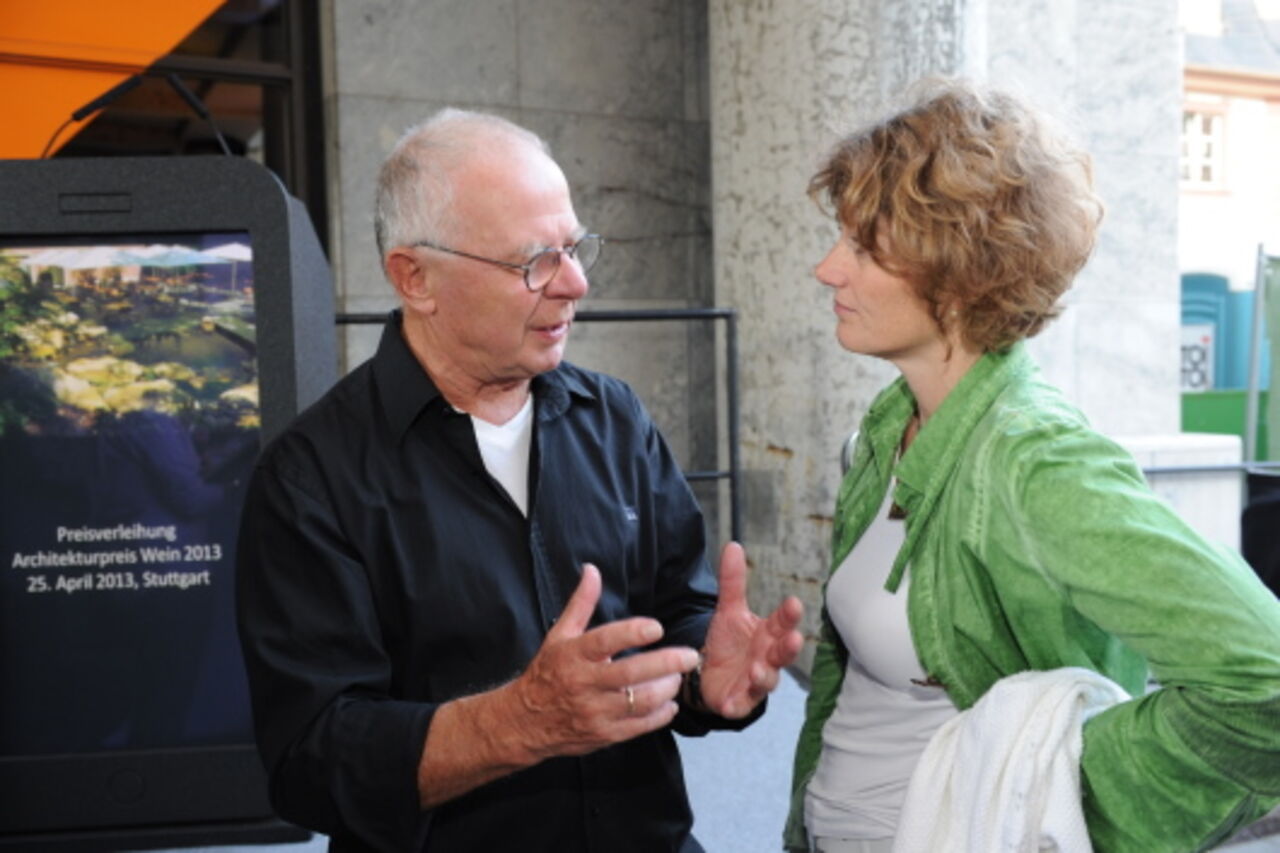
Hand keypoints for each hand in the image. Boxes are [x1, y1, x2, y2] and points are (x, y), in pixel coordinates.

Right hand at [509, 564, 700, 760]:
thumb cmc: (547, 673)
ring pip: (639, 702)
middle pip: (630, 673)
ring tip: (678, 677)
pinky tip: (670, 703)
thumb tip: (592, 570)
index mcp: (574, 655)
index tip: (656, 627)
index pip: (604, 641)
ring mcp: (595, 711)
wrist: (525, 722)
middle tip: (690, 655)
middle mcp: (584, 683)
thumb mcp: (559, 635)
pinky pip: (639, 726)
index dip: (632, 633)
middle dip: (665, 663)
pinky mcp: (604, 735)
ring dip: (666, 689)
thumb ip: (581, 603)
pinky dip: (660, 715)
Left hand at [697, 542, 803, 718]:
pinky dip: (736, 705)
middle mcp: (767, 659)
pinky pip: (740, 705)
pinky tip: (729, 704)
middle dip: (788, 647)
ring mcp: (755, 682)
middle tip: (793, 638)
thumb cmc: (728, 643)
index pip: (782, 622)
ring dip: (763, 677)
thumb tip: (733, 545)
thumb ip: (732, 582)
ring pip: (766, 681)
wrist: (708, 675)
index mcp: (767, 635)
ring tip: (757, 670)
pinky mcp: (739, 702)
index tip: (794, 603)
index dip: (788, 615)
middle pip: (782, 653)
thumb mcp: (727, 611)